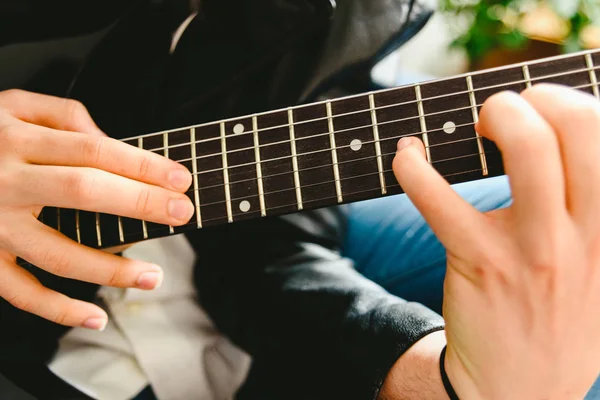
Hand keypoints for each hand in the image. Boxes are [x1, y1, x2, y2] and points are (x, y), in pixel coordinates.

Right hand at [0, 90, 193, 329]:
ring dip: (111, 269)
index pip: (94, 150)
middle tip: (181, 214)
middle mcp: (3, 181)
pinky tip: (95, 318)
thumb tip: (109, 140)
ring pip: (57, 253)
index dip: (142, 165)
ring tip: (153, 277)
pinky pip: (20, 293)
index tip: (180, 179)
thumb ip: (62, 113)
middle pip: (83, 191)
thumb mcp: (10, 105)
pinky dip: (57, 310)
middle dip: (139, 204)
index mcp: (15, 139)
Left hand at [392, 84, 599, 398]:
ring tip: (477, 122)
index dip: (572, 103)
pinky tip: (406, 155)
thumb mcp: (597, 271)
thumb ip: (590, 216)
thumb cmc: (556, 320)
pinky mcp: (480, 265)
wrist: (518, 390)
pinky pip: (443, 200)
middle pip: (576, 130)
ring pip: (527, 151)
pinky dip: (415, 168)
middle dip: (536, 99)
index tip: (544, 104)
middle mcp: (584, 237)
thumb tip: (566, 153)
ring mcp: (533, 250)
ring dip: (496, 116)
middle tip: (505, 109)